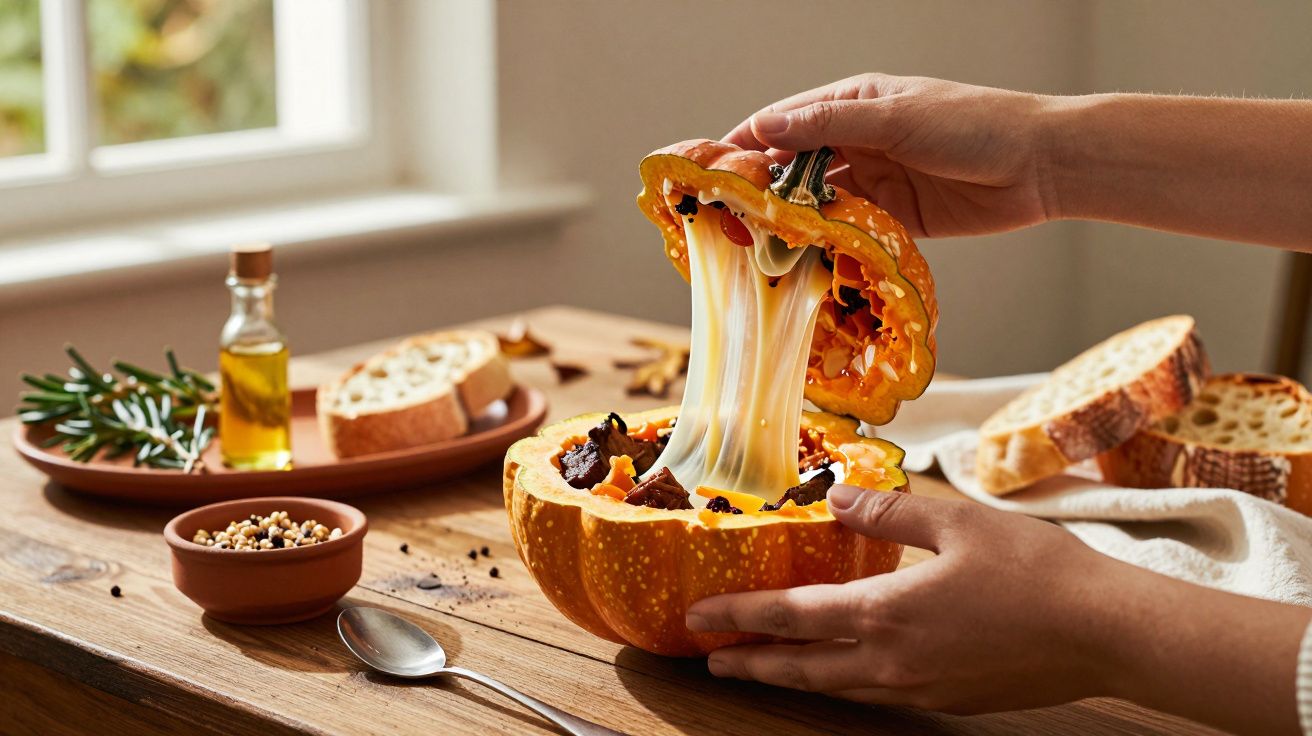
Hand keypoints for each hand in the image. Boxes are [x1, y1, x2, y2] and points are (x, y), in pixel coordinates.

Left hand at [686, 486, 1311, 734]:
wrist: (1106, 633)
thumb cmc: (1036, 571)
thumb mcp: (955, 521)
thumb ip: (886, 510)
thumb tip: (834, 495)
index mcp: (885, 614)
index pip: (790, 618)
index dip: (739, 616)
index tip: (698, 616)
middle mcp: (891, 662)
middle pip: (801, 668)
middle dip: (750, 663)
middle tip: (709, 659)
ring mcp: (920, 689)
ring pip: (835, 687)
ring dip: (790, 677)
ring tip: (759, 669)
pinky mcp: (948, 700)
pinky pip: (876, 694)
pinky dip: (841, 682)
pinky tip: (842, 670)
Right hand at [724, 74, 1058, 238]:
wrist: (1040, 166)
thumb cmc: (972, 124)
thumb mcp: (894, 119)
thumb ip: (827, 127)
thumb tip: (763, 128)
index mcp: (853, 106)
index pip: (783, 124)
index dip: (744, 146)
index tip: (709, 174)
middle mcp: (858, 143)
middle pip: (794, 169)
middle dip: (761, 193)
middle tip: (728, 224)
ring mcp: (876, 183)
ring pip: (818, 205)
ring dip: (792, 225)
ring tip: (758, 250)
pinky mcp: (895, 221)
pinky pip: (849, 234)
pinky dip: (827, 247)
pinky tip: (805, 263)